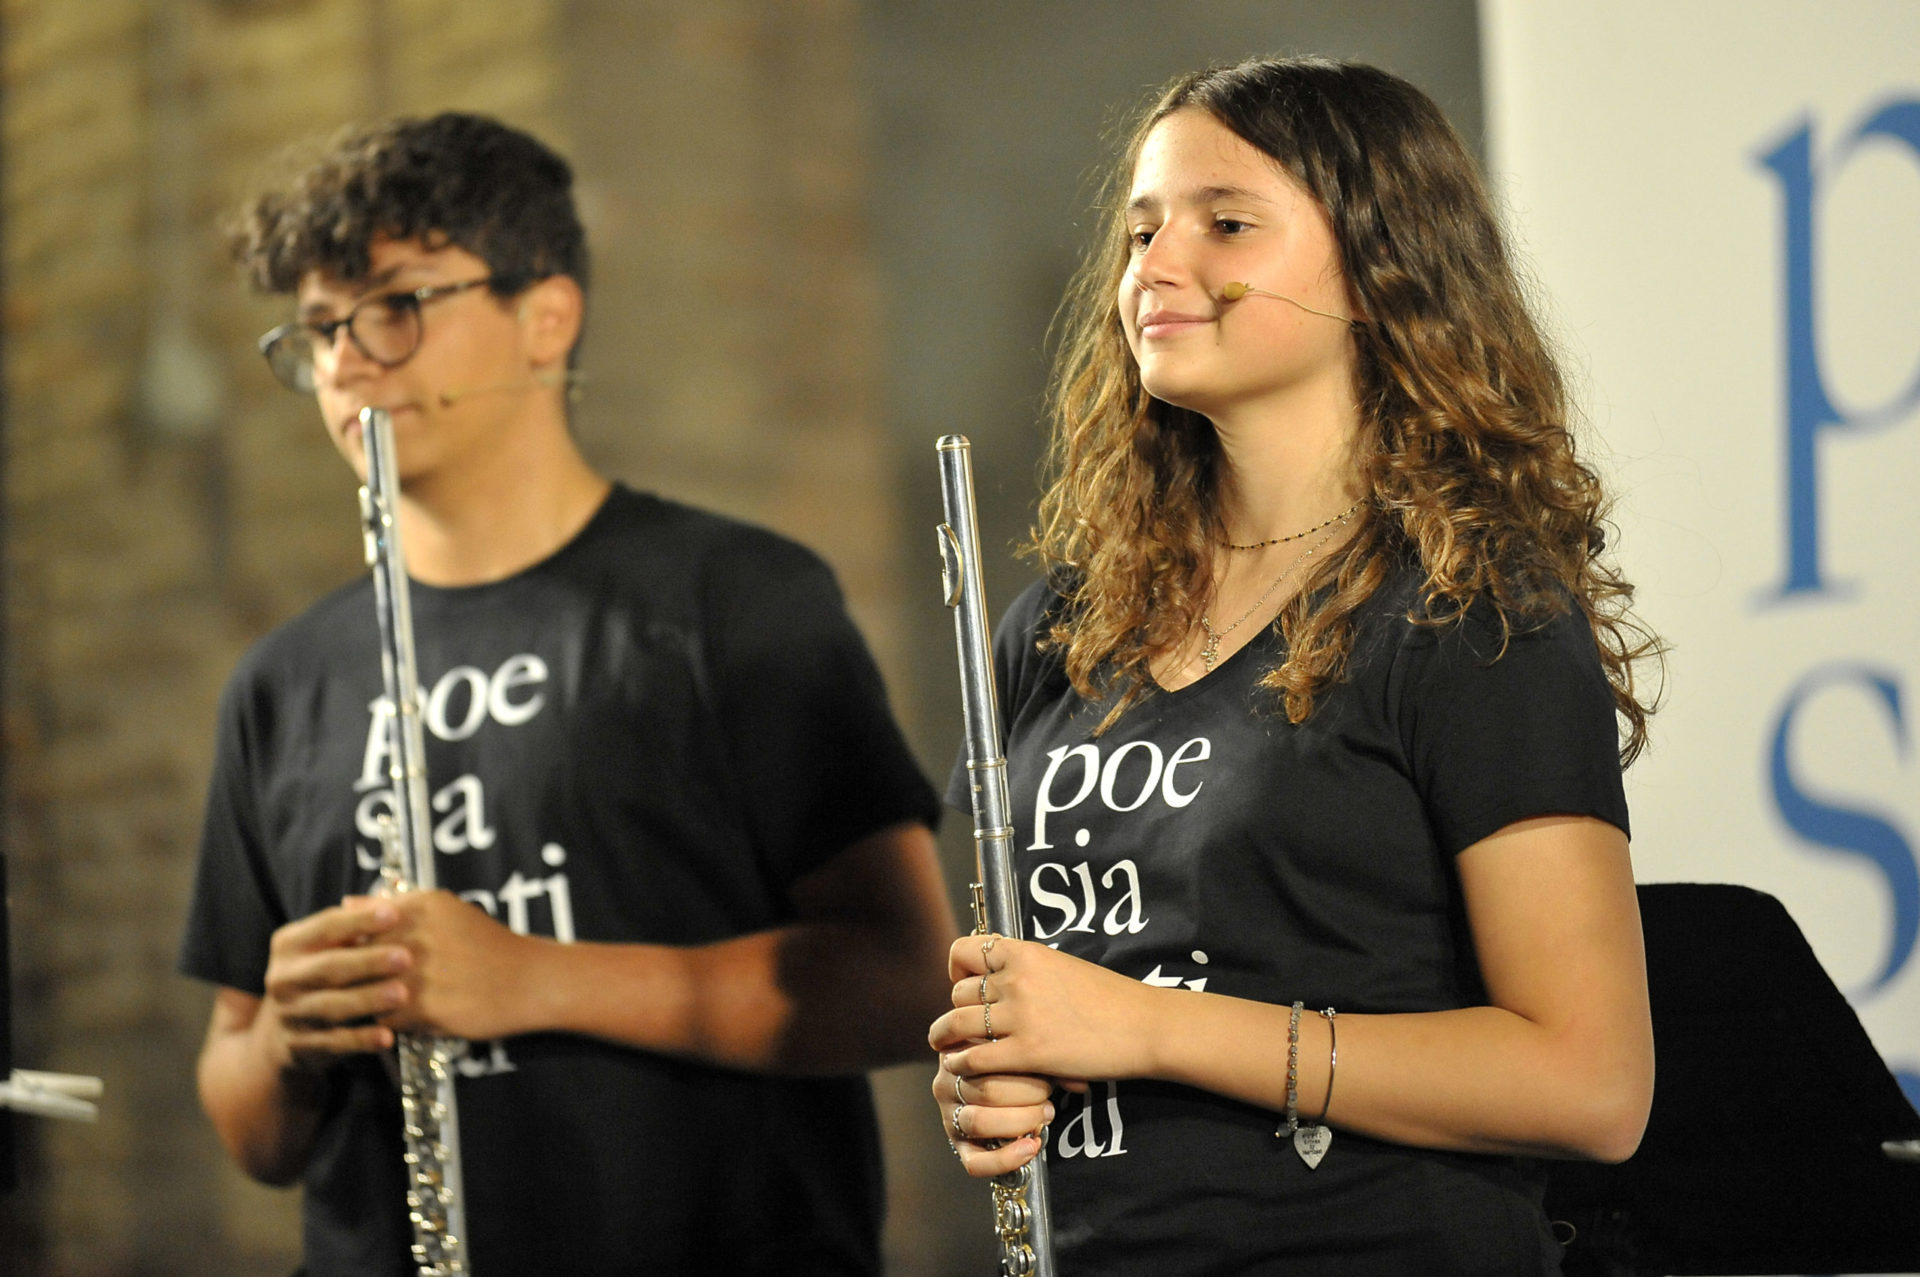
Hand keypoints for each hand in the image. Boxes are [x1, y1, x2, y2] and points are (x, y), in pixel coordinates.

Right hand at [257, 899, 411, 1071]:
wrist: (280, 1034)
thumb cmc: (321, 975)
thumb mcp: (327, 948)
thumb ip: (354, 928)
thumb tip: (394, 902)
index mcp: (289, 944)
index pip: (326, 926)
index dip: (360, 920)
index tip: (394, 913)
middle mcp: (283, 977)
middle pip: (329, 967)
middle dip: (369, 962)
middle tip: (407, 957)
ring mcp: (289, 1014)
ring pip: (332, 1006)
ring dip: (369, 1000)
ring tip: (403, 994)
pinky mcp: (299, 1047)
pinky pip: (334, 1043)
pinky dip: (361, 1041)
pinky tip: (387, 1037)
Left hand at [354, 890, 539, 1040]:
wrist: (529, 979)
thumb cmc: (484, 943)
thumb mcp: (443, 909)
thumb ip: (393, 904)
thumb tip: (347, 903)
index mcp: (420, 907)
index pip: (356, 926)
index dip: (348, 945)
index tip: (351, 956)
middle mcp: (418, 937)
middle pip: (356, 961)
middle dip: (353, 975)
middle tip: (362, 983)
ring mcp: (421, 975)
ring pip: (366, 994)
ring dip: (369, 1001)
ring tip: (383, 1002)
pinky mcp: (428, 1009)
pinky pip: (388, 1021)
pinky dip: (393, 1022)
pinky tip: (406, 1017)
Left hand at [929, 934, 1165, 1084]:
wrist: (1145, 1026)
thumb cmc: (1111, 999)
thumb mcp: (1064, 967)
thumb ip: (1030, 970)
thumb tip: (999, 978)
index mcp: (1027, 953)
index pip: (966, 951)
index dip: (958, 970)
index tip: (963, 984)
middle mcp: (1018, 979)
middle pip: (959, 993)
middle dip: (959, 1010)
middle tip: (966, 1025)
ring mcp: (1021, 1015)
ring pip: (958, 1023)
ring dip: (947, 1037)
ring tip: (946, 1047)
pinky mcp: (1028, 1051)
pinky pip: (974, 1057)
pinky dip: (962, 1065)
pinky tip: (962, 1069)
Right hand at [932, 1050, 1053, 1178]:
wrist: (1001, 1083)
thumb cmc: (1015, 1058)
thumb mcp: (1014, 1043)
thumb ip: (1030, 1048)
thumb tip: (1071, 1078)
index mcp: (957, 1050)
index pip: (983, 1055)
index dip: (1019, 1062)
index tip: (1044, 1064)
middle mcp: (947, 1082)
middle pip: (986, 1089)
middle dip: (1028, 1093)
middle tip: (1048, 1092)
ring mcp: (950, 1115)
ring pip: (980, 1121)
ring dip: (1020, 1120)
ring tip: (1044, 1114)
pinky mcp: (958, 1145)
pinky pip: (975, 1163)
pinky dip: (1006, 1159)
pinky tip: (1031, 1147)